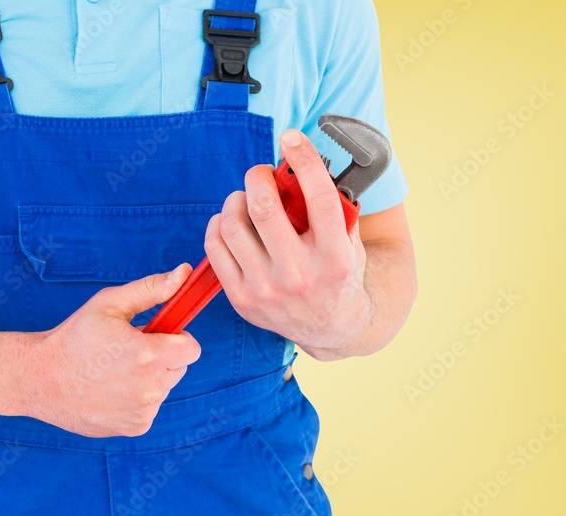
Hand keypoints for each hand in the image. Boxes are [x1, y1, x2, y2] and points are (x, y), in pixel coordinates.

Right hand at [14, 264, 200, 437]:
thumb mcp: (109, 304)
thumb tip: (184, 273)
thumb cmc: (73, 337)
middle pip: (179, 367)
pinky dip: (137, 399)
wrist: (40, 378)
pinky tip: (110, 390)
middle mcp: (150, 387)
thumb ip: (151, 289)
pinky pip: (150, 407)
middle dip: (162, 357)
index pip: (192, 348)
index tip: (156, 335)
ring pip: (164, 388)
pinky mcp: (135, 427)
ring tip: (114, 371)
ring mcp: (143, 411)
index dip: (177, 338)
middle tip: (128, 351)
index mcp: (149, 354)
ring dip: (149, 378)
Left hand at [204, 130, 372, 360]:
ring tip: (246, 198)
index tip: (291, 138)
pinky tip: (231, 219)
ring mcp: (267, 290)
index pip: (319, 197)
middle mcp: (300, 276)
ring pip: (234, 225)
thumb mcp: (349, 241)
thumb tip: (302, 162)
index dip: (304, 160)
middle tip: (262, 174)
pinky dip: (219, 224)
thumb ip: (334, 206)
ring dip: (236, 199)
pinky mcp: (242, 299)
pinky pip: (216, 247)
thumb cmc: (339, 273)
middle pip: (265, 207)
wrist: (332, 327)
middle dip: (258, 177)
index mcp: (335, 257)